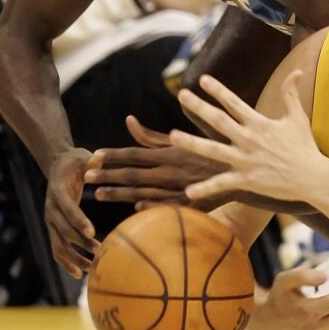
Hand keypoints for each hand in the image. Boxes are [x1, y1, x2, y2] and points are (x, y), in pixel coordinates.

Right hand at [45, 148, 100, 277]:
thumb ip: (90, 161)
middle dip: (81, 244)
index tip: (92, 233)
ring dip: (74, 258)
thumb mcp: (83, 156)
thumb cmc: (75, 161)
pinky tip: (80, 274)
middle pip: (63, 230)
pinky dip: (67, 262)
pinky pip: (57, 248)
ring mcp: (50, 221)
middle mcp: (50, 209)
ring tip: (92, 269)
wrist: (57, 165)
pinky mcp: (54, 228)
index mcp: (57, 192)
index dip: (78, 220)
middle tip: (100, 253)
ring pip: (58, 244)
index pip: (67, 208)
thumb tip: (98, 159)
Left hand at [84, 116, 229, 210]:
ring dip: (120, 194)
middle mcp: (171, 171)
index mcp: (170, 152)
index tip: (94, 154)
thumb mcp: (181, 137)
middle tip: (87, 176)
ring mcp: (179, 188)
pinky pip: (165, 207)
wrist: (241, 169)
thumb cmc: (209, 150)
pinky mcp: (190, 203)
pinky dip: (150, 206)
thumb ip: (151, 135)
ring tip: (99, 194)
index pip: (134, 153)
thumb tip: (128, 120)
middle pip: (133, 174)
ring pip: (143, 192)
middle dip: (108, 175)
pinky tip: (134, 209)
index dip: (113, 154)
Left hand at [171, 72, 328, 202]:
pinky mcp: (247, 180)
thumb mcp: (297, 117)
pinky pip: (222, 184)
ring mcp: (246, 160)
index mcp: (259, 124)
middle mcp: (249, 139)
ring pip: (213, 150)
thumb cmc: (304, 147)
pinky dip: (206, 188)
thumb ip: (291, 94)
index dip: (219, 90)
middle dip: (199, 107)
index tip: (203, 79)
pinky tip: (188, 192)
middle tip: (182, 95)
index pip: (235, 103)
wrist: (312, 176)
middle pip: (219, 121)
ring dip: (191, 143)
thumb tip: (298, 71)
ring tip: (172, 136)